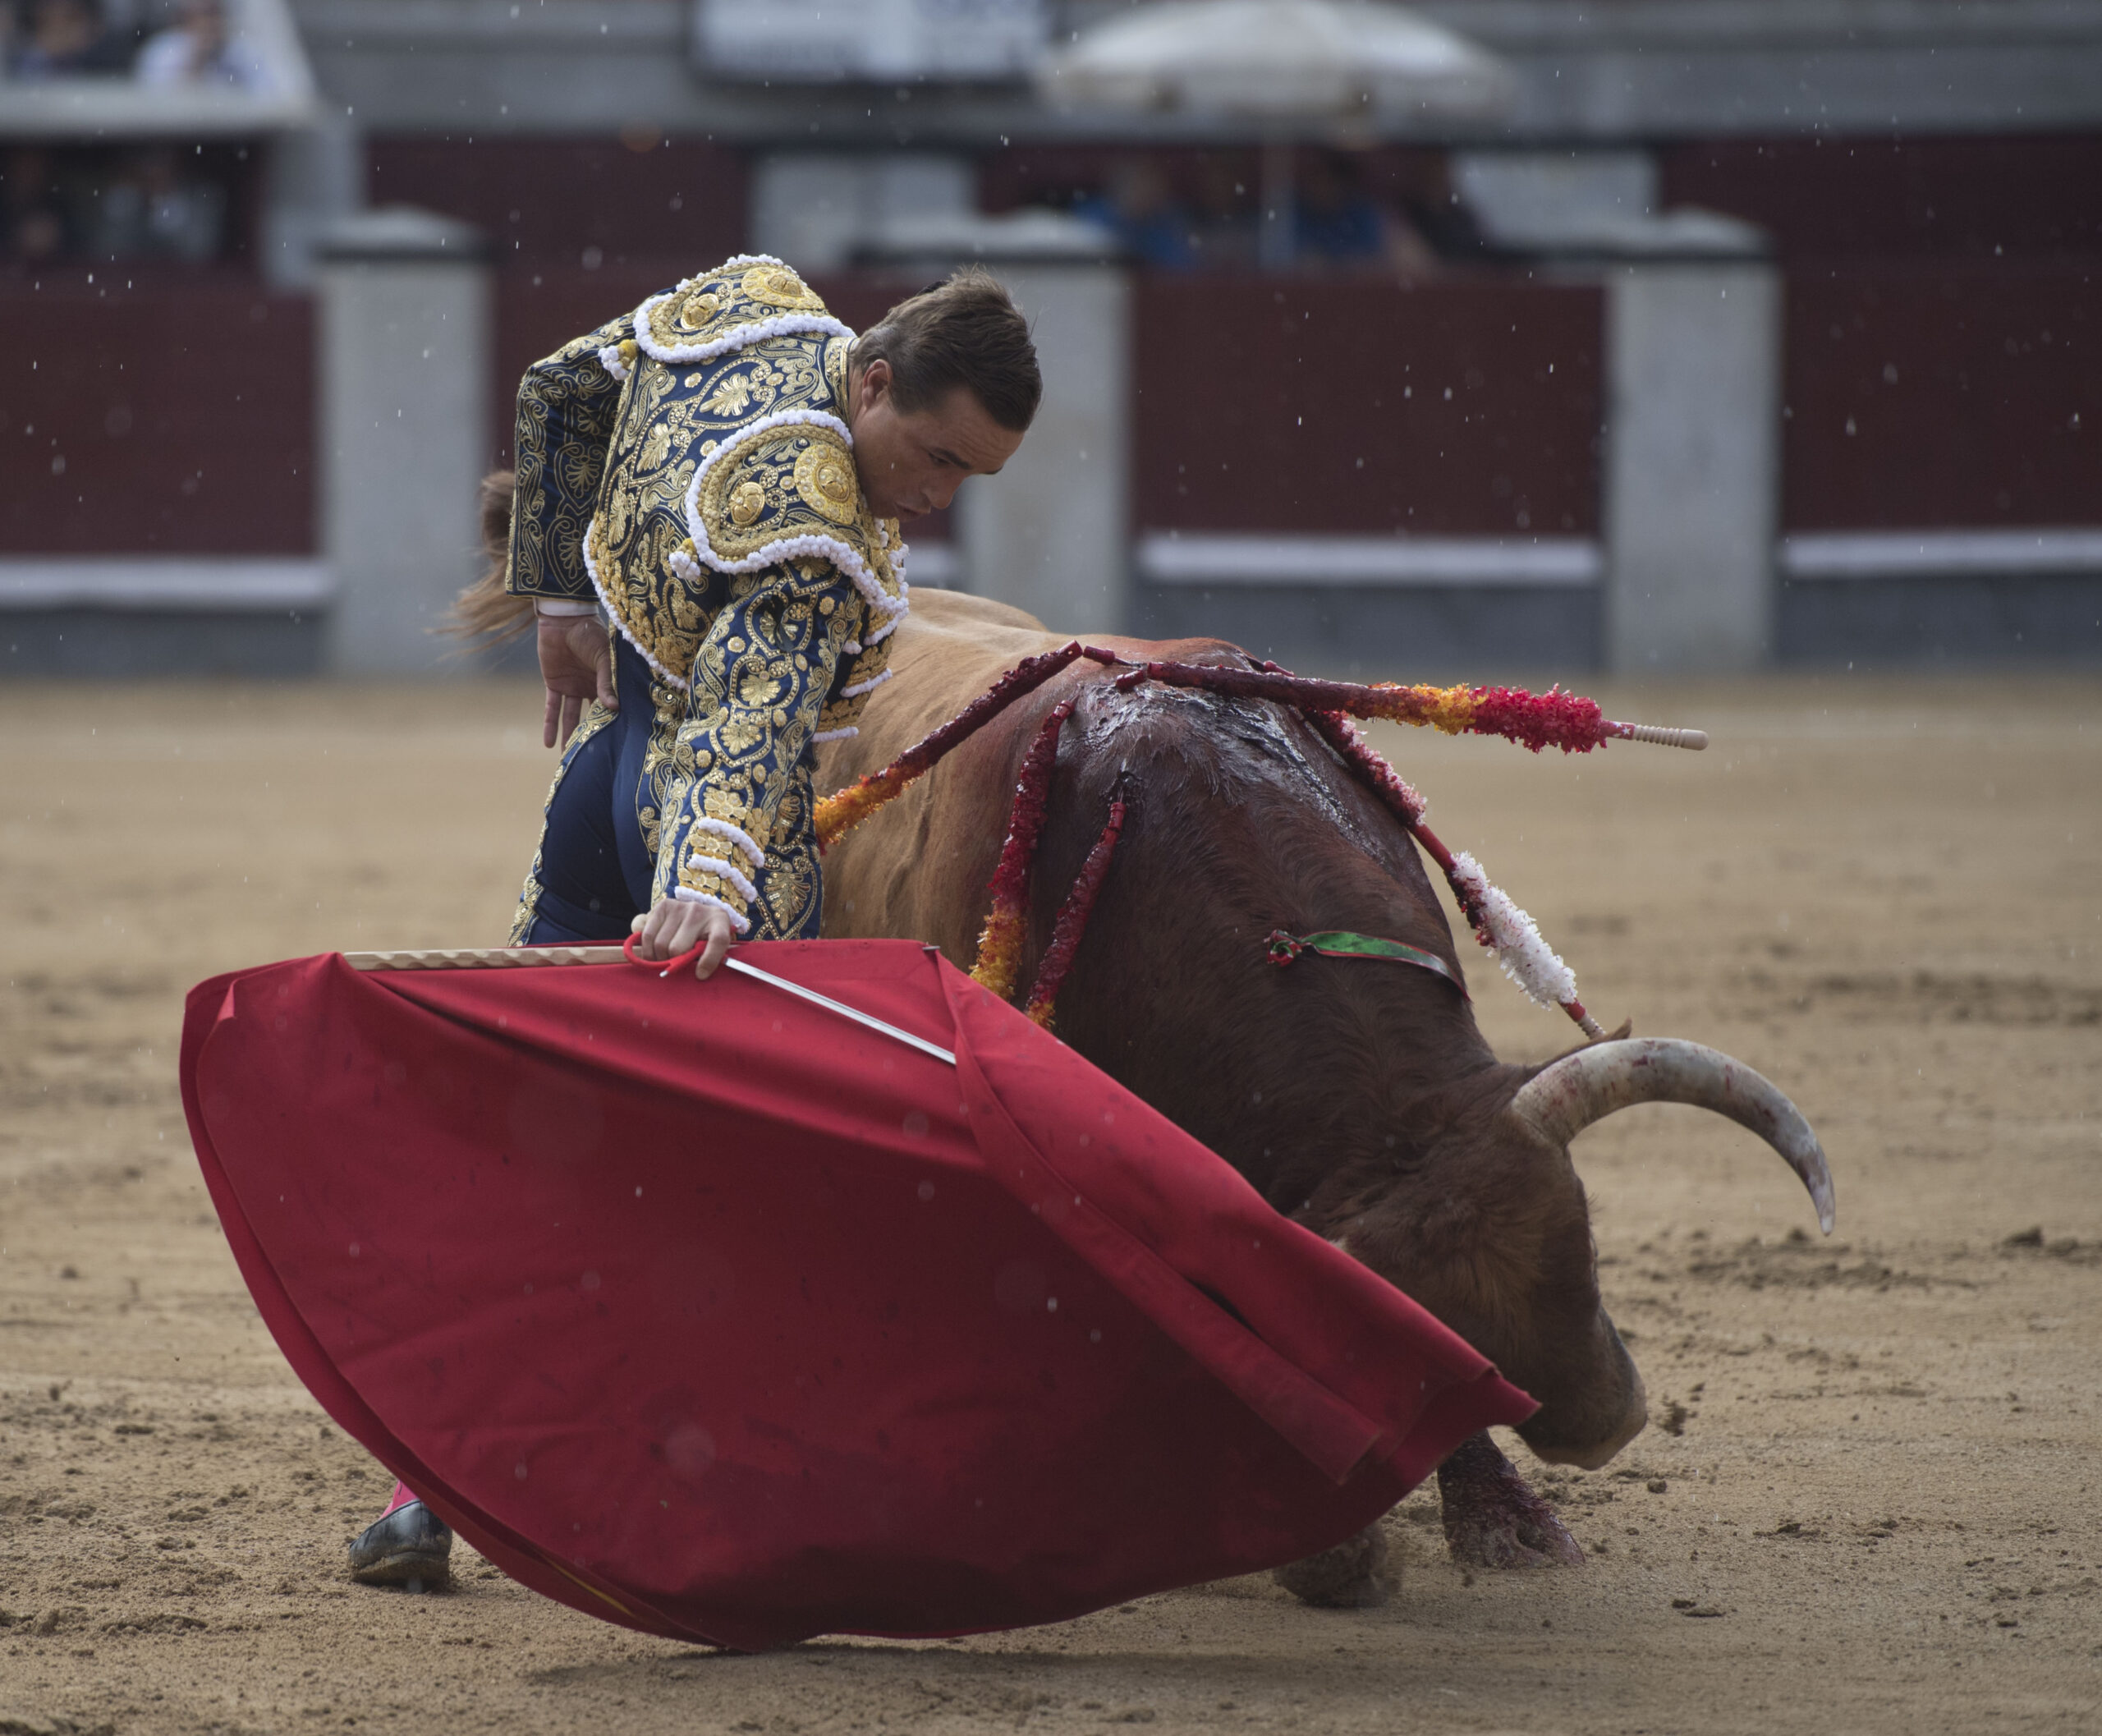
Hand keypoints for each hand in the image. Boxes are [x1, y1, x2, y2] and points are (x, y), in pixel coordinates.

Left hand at [538, 614, 616, 748]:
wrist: (563, 619)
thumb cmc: (590, 634)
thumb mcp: (603, 658)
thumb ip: (605, 682)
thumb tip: (613, 708)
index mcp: (607, 682)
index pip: (611, 707)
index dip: (613, 723)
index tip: (618, 744)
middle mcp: (590, 688)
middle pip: (591, 716)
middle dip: (591, 735)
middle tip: (595, 759)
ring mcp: (572, 687)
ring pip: (571, 717)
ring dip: (569, 735)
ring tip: (568, 757)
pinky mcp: (554, 685)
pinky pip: (551, 708)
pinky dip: (549, 725)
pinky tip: (548, 743)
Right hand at [630, 901, 737, 979]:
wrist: (696, 912)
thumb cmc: (705, 936)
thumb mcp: (712, 946)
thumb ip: (707, 958)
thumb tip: (697, 975)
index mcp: (720, 921)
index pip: (718, 940)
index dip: (709, 960)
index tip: (700, 975)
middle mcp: (699, 911)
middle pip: (678, 948)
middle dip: (672, 963)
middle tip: (673, 966)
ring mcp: (680, 907)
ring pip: (660, 944)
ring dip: (657, 958)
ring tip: (663, 959)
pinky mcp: (663, 906)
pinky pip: (646, 934)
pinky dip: (646, 949)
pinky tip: (653, 951)